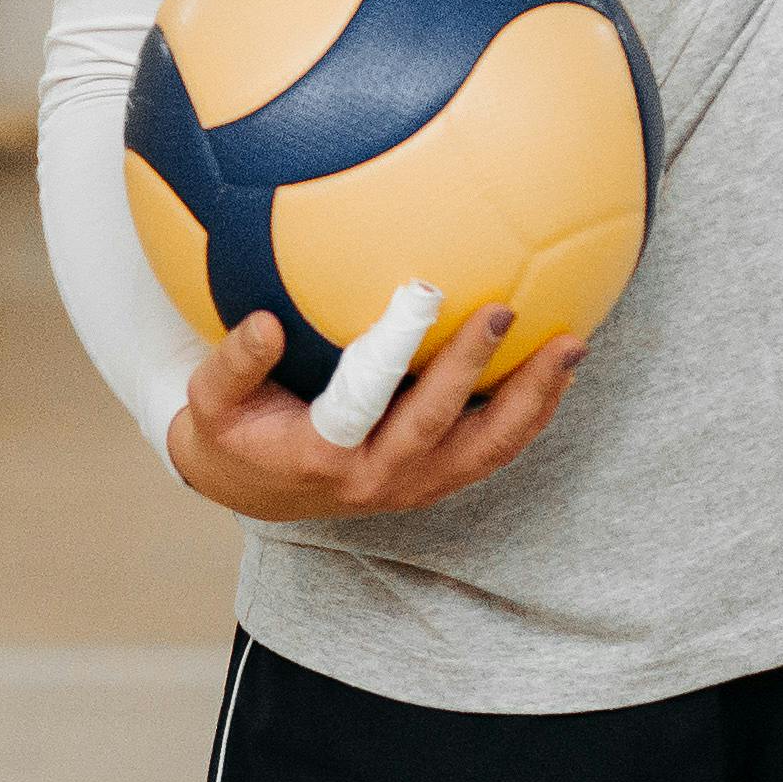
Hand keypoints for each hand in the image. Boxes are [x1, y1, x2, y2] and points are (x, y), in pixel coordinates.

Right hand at [165, 301, 586, 522]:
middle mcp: (377, 476)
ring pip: (485, 449)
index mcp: (323, 452)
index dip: (393, 350)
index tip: (421, 292)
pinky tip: (561, 364)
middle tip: (505, 310)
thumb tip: (262, 322)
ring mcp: (416, 483)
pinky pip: (495, 449)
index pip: (363, 400)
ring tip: (572, 344)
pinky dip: (533, 411)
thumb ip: (234, 363)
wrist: (257, 488)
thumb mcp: (210, 402)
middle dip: (473, 368)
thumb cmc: (234, 430)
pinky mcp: (439, 478)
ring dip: (531, 398)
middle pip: (439, 426)